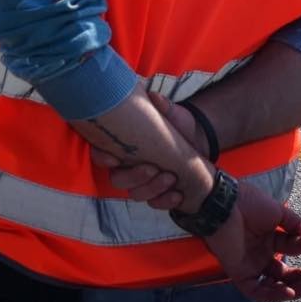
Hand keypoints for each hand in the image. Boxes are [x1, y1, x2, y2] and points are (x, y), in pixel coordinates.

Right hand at [91, 91, 207, 209]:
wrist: (199, 143)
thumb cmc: (179, 126)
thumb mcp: (173, 115)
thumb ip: (162, 106)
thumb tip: (154, 97)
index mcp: (124, 145)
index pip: (100, 154)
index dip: (102, 158)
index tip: (114, 159)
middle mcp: (127, 166)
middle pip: (117, 180)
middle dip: (135, 177)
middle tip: (154, 168)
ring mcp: (141, 183)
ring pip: (135, 194)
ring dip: (152, 189)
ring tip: (172, 178)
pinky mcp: (156, 195)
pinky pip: (155, 204)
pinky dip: (166, 201)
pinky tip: (178, 194)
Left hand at [203, 182, 300, 301]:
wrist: (223, 204)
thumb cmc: (246, 202)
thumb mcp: (278, 211)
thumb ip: (296, 225)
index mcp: (267, 236)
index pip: (291, 248)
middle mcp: (259, 252)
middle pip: (285, 273)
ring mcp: (249, 263)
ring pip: (273, 285)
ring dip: (293, 289)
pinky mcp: (238, 272)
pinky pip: (255, 290)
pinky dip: (273, 295)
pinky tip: (289, 291)